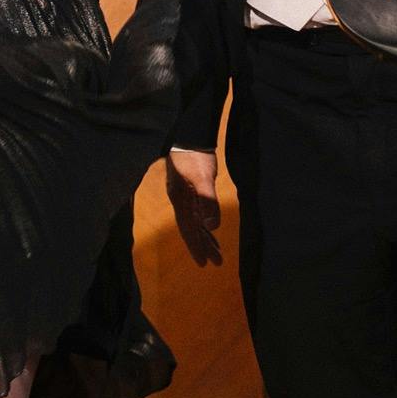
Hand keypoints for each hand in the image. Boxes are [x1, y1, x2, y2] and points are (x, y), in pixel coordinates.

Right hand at [163, 147, 225, 267]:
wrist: (190, 134)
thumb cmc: (195, 155)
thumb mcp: (203, 177)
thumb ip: (207, 200)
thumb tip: (211, 226)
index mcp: (180, 200)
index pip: (188, 229)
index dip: (196, 246)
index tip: (204, 263)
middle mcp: (181, 201)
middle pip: (191, 228)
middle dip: (202, 246)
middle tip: (214, 263)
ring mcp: (185, 195)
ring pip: (195, 221)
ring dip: (205, 237)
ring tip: (216, 252)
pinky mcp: (192, 189)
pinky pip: (198, 212)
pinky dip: (205, 223)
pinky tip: (211, 229)